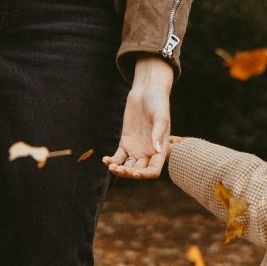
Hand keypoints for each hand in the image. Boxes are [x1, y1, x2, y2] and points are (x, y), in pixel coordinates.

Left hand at [106, 57, 173, 176]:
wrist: (147, 91)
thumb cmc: (158, 102)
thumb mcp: (160, 116)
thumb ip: (158, 133)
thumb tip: (157, 150)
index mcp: (160, 150)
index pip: (154, 170)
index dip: (145, 175)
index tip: (135, 173)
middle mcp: (148, 152)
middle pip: (138, 171)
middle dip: (129, 173)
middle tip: (117, 169)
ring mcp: (136, 148)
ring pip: (127, 166)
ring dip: (119, 169)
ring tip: (110, 165)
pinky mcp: (125, 142)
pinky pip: (118, 156)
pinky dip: (112, 160)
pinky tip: (105, 160)